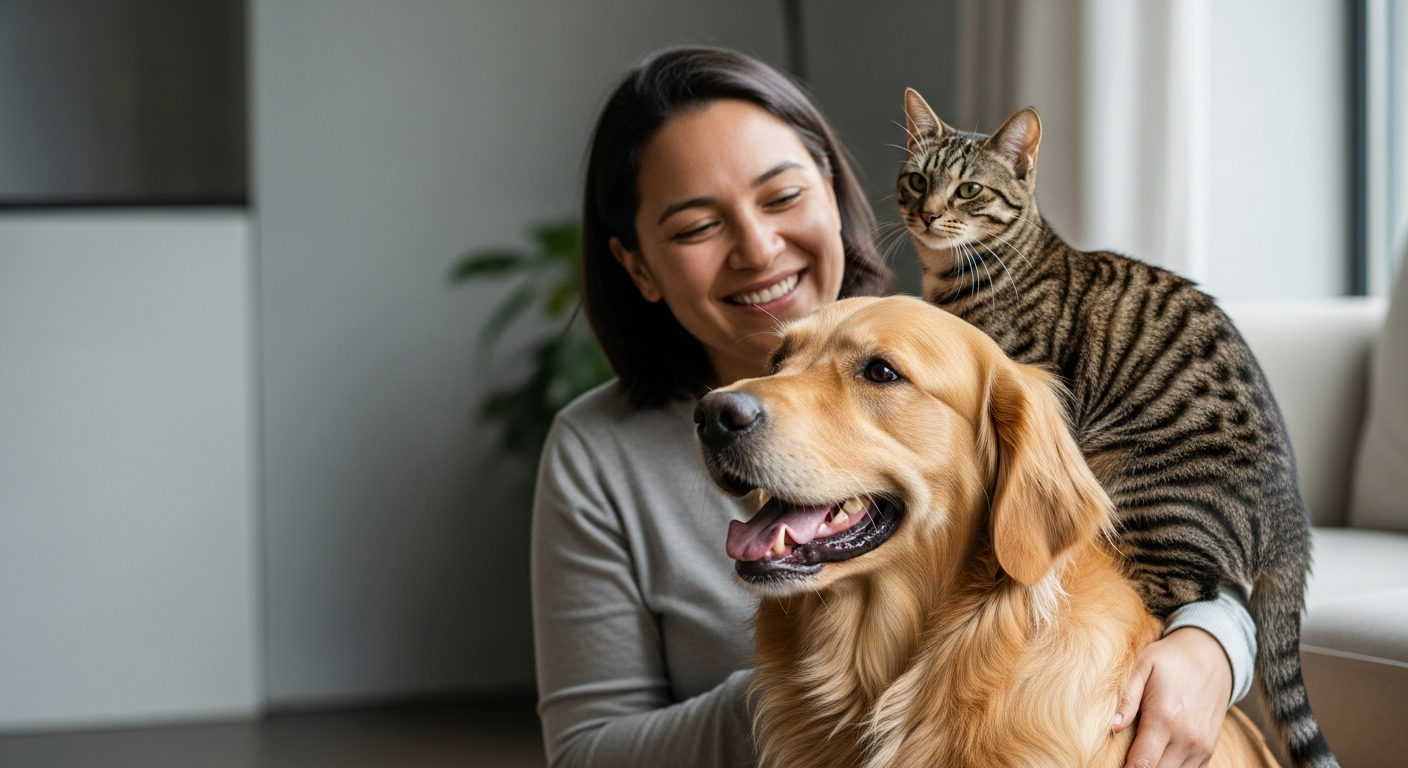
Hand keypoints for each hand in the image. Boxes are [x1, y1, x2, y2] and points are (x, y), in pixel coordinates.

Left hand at [1113, 626, 1231, 767]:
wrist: (1211, 655)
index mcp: (1164, 719)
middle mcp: (1186, 738)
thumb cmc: (1170, 659)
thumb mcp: (1143, 666)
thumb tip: (1114, 727)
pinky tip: (1159, 755)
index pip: (1142, 765)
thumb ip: (1127, 698)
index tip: (1113, 764)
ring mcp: (1201, 746)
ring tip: (1142, 753)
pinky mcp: (1209, 749)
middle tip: (1124, 757)